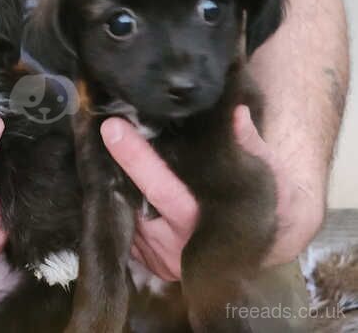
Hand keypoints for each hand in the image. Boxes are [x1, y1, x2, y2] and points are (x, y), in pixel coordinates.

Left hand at [100, 106, 323, 280]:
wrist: (274, 243)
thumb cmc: (271, 200)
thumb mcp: (268, 171)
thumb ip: (250, 143)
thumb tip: (235, 112)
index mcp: (207, 222)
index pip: (161, 186)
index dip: (135, 157)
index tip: (112, 127)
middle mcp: (180, 245)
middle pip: (135, 202)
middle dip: (115, 167)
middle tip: (103, 130)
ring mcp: (164, 259)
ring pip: (126, 218)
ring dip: (114, 186)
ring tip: (107, 150)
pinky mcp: (154, 266)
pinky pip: (127, 234)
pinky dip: (120, 206)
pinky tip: (117, 180)